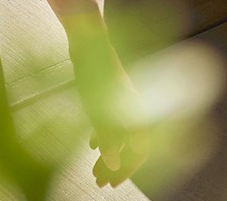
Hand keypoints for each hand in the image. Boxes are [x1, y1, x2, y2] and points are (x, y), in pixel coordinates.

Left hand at [67, 18, 147, 186]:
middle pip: (130, 146)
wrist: (88, 42)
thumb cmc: (96, 73)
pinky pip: (111, 122)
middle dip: (116, 166)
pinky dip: (103, 136)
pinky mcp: (110, 95)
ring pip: (120, 135)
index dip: (126, 169)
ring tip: (94, 171)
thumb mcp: (99, 110)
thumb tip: (113, 161)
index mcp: (138, 114)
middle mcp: (134, 109)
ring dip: (109, 155)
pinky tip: (91, 144)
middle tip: (100, 182)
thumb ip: (110, 137)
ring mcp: (122, 102)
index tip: (112, 183)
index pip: (139, 151)